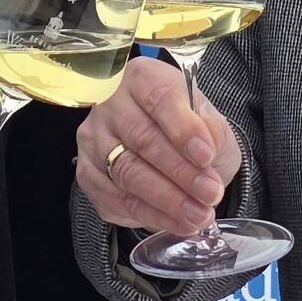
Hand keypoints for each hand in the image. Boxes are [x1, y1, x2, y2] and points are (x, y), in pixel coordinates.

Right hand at [74, 57, 240, 234]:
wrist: (174, 153)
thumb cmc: (191, 132)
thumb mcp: (212, 124)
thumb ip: (212, 131)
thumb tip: (205, 146)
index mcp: (143, 79)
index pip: (159, 98)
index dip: (183, 128)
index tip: (206, 155)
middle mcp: (110, 104)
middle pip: (142, 139)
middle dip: (180, 172)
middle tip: (210, 194)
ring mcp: (94, 140)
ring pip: (127, 173)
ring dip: (167, 200)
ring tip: (199, 215)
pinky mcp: (89, 175)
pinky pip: (117, 200)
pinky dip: (150, 215)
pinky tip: (177, 222)